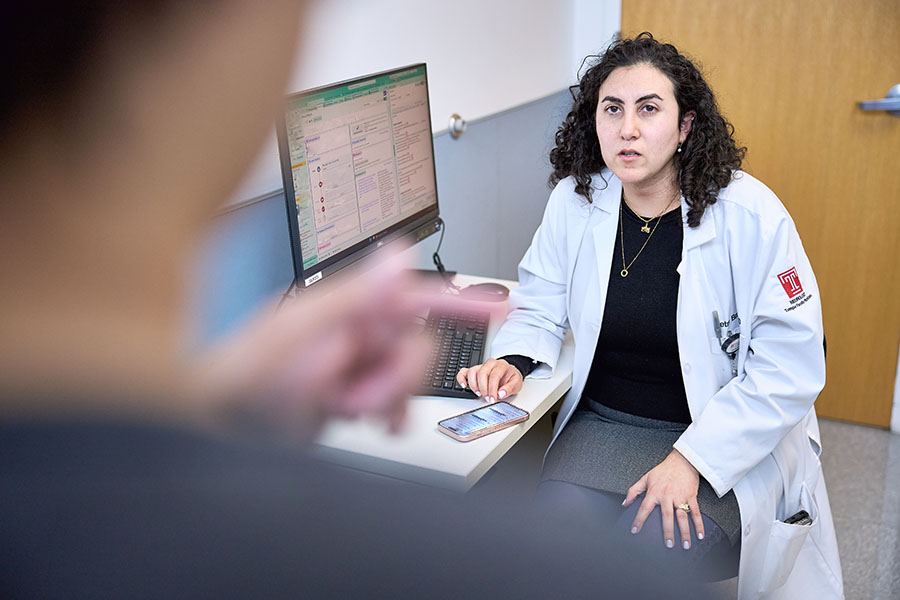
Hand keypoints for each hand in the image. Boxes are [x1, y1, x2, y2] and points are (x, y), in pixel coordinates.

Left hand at [191, 253, 436, 440]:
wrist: (219, 413)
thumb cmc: (246, 366)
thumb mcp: (302, 326)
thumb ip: (355, 294)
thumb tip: (398, 258)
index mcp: (350, 308)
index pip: (414, 298)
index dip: (455, 301)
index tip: (493, 306)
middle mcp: (357, 333)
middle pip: (417, 351)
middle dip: (395, 378)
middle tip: (358, 394)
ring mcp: (355, 366)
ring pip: (407, 383)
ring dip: (380, 400)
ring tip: (338, 404)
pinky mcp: (352, 396)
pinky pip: (392, 406)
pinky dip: (385, 414)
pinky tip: (367, 417)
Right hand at [456, 358, 522, 402]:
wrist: (509, 373)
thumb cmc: (511, 378)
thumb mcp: (516, 383)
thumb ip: (510, 388)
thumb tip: (501, 394)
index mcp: (501, 365)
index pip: (494, 376)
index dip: (492, 389)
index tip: (492, 399)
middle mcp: (490, 364)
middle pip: (482, 373)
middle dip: (483, 388)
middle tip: (487, 399)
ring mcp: (481, 366)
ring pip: (472, 372)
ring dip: (474, 385)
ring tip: (479, 394)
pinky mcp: (475, 371)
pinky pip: (464, 372)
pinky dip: (461, 378)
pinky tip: (464, 386)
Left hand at [623, 449, 704, 549]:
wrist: (682, 461)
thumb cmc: (663, 470)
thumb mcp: (645, 478)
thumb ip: (633, 491)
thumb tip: (624, 503)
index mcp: (654, 492)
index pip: (644, 509)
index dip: (638, 520)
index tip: (635, 531)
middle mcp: (667, 496)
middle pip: (667, 517)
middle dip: (667, 532)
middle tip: (668, 545)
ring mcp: (680, 497)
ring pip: (682, 517)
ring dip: (684, 532)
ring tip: (686, 545)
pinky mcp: (691, 496)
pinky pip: (695, 512)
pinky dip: (699, 524)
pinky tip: (700, 535)